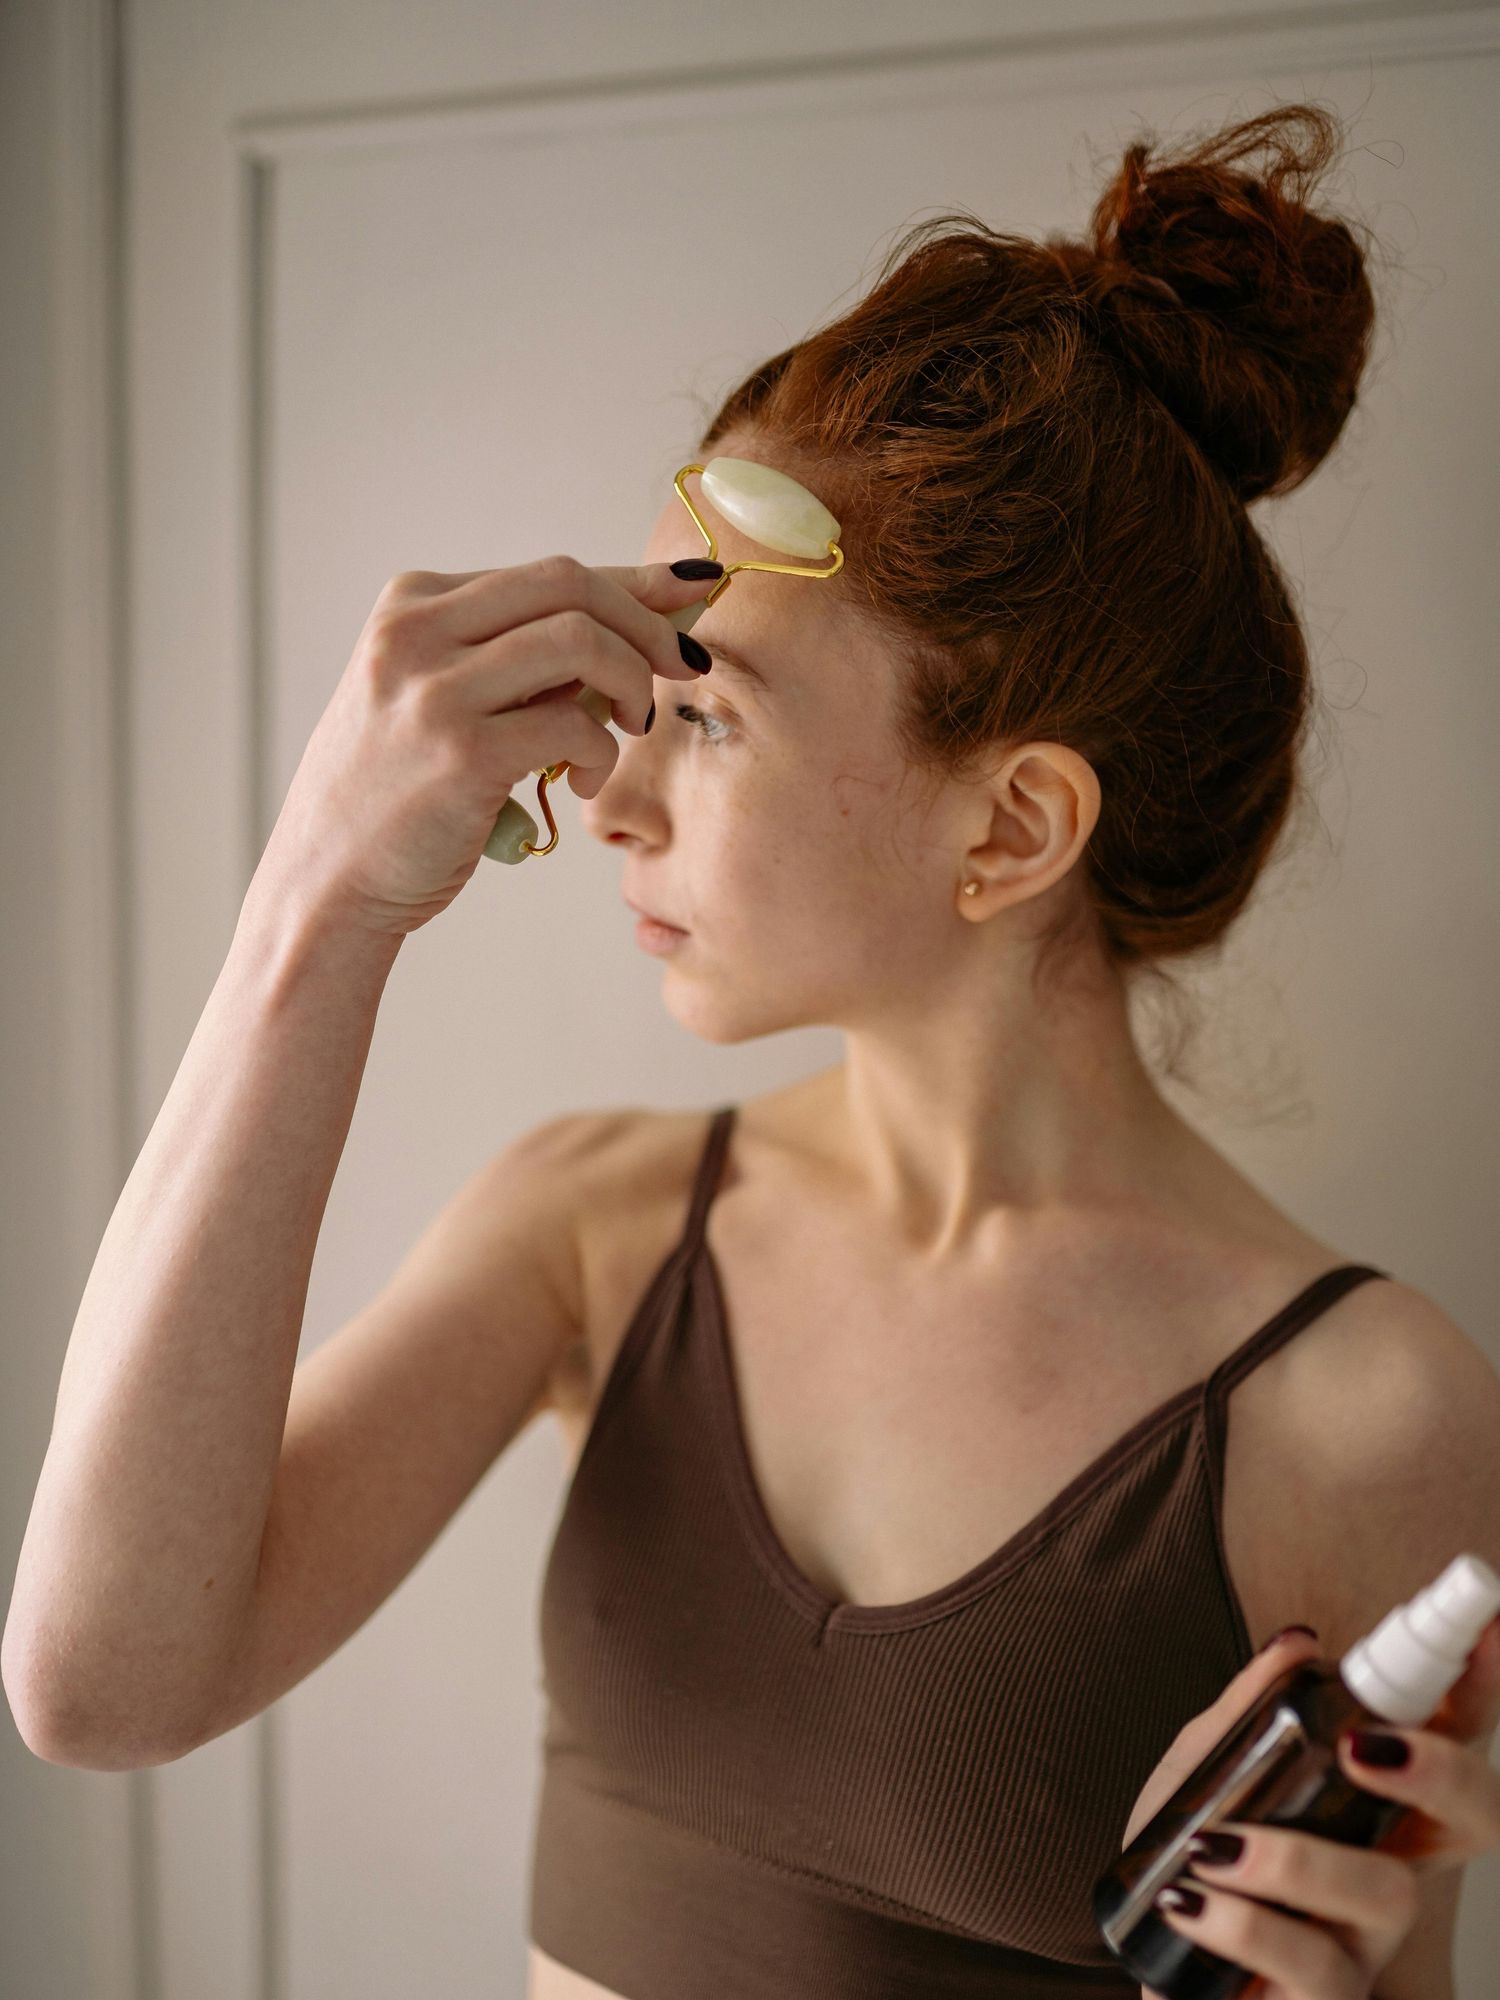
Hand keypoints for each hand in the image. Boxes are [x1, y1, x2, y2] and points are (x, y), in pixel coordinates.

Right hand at [250, 556, 714, 939]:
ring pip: (580, 641)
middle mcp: (414, 632)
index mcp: (411, 604)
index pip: (547, 573)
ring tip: (633, 727)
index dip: (634, 584)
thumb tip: (638, 621)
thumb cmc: (398, 796)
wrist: (326, 881)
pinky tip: (582, 781)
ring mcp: (433, 689)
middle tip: (681, 669)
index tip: (693, 596)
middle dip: (647, 625)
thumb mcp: (440, 699)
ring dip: (632, 682)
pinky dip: (600, 751)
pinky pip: (573, 724)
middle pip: (570, 586)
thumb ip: (517, 659)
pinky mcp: (460, 751)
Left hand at [1122, 1614, 1499, 1997]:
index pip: (1447, 1742)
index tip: (1487, 1622)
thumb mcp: (1199, 1775)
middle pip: (1476, 1820)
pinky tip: (1188, 1900)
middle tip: (1362, 1746)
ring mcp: (1366, 1944)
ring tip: (1210, 1847)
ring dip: (1294, 1861)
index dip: (1477, 1686)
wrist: (1144, 1964)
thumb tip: (1298, 1642)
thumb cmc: (1190, 1873)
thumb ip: (1246, 1711)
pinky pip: (1315, 1966)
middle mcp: (1385, 1871)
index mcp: (1367, 1808)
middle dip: (1442, 1772)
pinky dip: (1242, 1923)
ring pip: (1390, 1894)